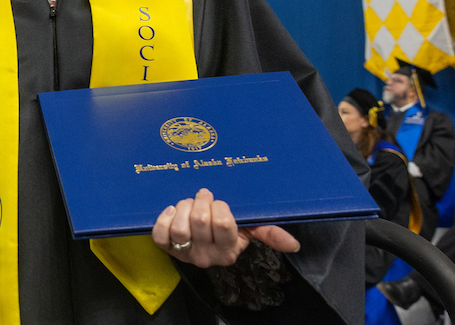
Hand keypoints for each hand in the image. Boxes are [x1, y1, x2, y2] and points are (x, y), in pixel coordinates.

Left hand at [152, 188, 300, 267]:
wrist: (199, 241)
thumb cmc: (226, 230)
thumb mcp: (248, 230)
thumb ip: (269, 233)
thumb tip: (295, 245)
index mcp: (229, 251)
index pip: (224, 224)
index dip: (219, 206)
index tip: (218, 201)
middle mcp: (207, 257)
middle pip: (200, 221)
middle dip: (201, 201)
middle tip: (203, 196)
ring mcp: (185, 254)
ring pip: (180, 228)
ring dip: (183, 207)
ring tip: (188, 203)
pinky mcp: (167, 249)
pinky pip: (160, 235)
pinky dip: (164, 218)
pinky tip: (172, 210)